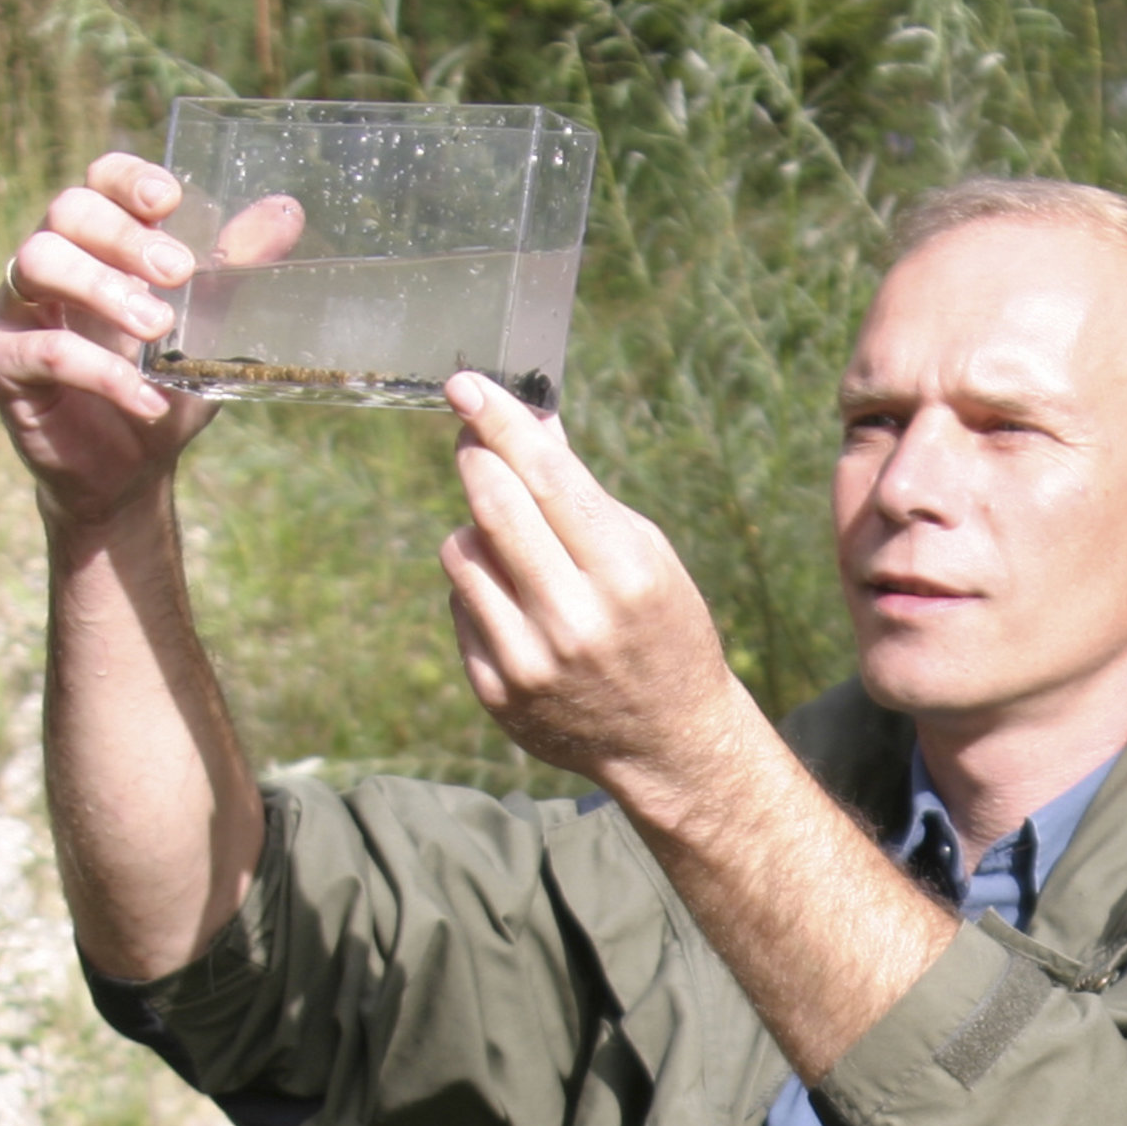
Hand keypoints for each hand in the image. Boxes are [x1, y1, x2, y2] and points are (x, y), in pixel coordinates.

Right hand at [0, 156, 304, 529]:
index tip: (168, 200)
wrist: (134, 466)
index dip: (126, 179)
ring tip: (159, 329)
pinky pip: (42, 351)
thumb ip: (238, 267)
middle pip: (66, 212)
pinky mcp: (5, 363)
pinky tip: (149, 399)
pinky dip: (102, 373)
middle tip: (178, 272)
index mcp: (100, 242)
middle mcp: (52, 263)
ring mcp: (20, 309)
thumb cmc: (167, 379)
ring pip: (38, 263)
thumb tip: (285, 210)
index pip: (98, 181)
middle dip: (124, 235)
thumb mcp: (213, 323)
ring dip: (103, 289)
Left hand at [437, 373, 750, 804]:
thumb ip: (581, 494)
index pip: (546, 477)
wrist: (667, 740)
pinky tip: (517, 600)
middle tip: (473, 437)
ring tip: (515, 541)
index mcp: (624, 575)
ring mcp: (527, 660)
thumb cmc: (661, 628)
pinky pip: (459, 605)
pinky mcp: (495, 690)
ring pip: (461, 553)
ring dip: (477, 528)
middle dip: (476, 456)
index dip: (502, 423)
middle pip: (493, 506)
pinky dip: (479, 586)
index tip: (467, 386)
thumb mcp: (646, 553)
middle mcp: (572, 619)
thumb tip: (531, 424)